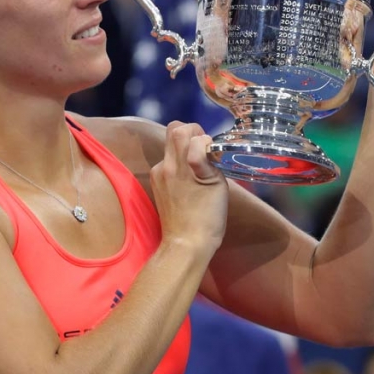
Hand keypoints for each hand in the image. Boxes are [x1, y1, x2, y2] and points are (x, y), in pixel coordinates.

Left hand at [150, 122, 228, 252]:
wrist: (186, 243)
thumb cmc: (208, 218)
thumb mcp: (218, 185)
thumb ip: (209, 161)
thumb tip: (206, 147)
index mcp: (183, 166)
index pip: (185, 132)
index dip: (201, 136)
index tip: (211, 148)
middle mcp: (166, 166)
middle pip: (173, 130)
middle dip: (190, 132)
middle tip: (202, 147)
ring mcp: (158, 174)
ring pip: (169, 145)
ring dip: (183, 147)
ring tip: (196, 165)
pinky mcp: (155, 182)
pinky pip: (167, 161)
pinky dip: (178, 162)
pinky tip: (187, 178)